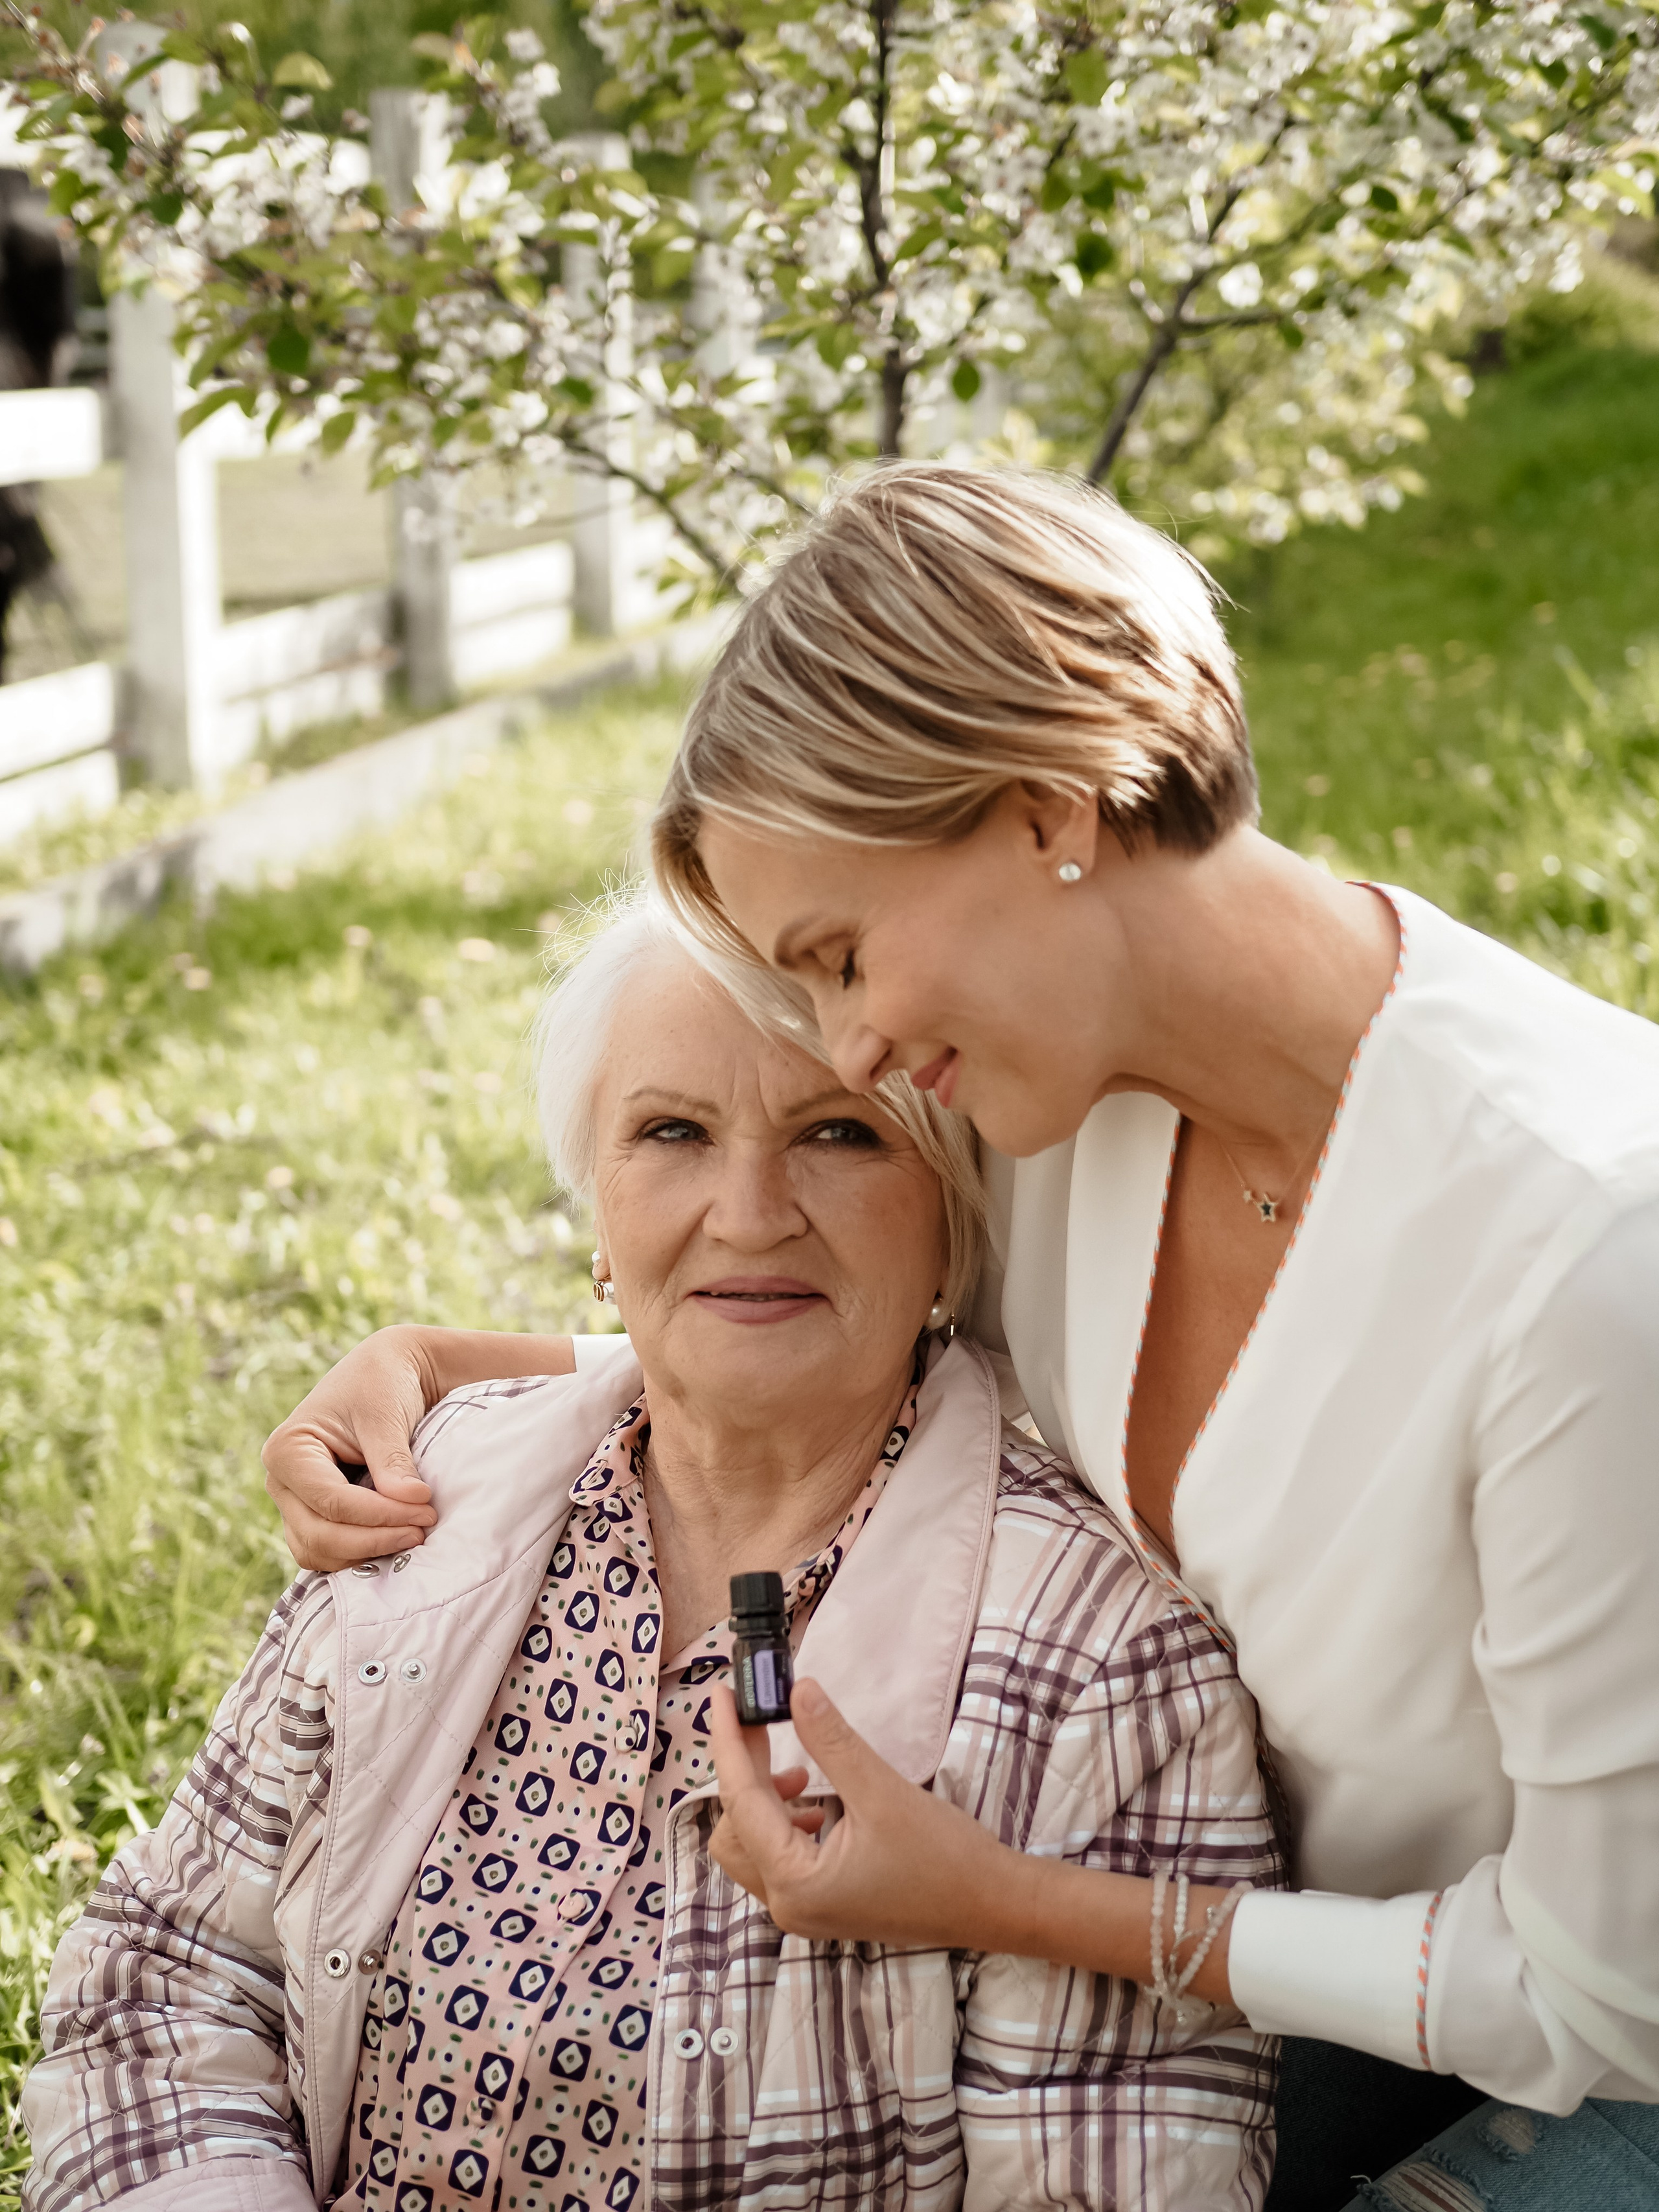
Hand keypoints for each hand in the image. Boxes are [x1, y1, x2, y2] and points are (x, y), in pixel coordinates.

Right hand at [262, 1325, 440, 1570]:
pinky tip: (397, 1537)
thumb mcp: (385, 1415)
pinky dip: (361, 1552)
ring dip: (367, 1552)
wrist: (385, 1373)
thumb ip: (393, 1460)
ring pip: (320, 1551)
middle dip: (374, 1538)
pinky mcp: (313, 1514)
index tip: (425, 1509)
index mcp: (287, 1450)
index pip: (331, 1501)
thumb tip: (412, 1501)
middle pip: (320, 1535)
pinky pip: (329, 1549)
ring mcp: (293, 1502)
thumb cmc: (380, 1384)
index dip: (380, 1514)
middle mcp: (281, 1481)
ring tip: (414, 1535)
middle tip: (423, 1529)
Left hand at [707, 1677, 1023, 1950]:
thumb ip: (832, 1741)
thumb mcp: (881, 1790)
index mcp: (794, 1884)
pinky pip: (778, 1858)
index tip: (721, 1695)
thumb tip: (796, 1690)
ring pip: (752, 1846)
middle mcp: (788, 1905)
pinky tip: (817, 1801)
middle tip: (763, 1725)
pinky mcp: (823, 1905)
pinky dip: (784, 1822)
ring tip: (801, 1771)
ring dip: (764, 1800)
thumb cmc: (944, 1856)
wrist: (993, 1906)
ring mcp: (805, 1911)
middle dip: (744, 1774)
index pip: (740, 1801)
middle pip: (732, 1830)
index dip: (729, 1742)